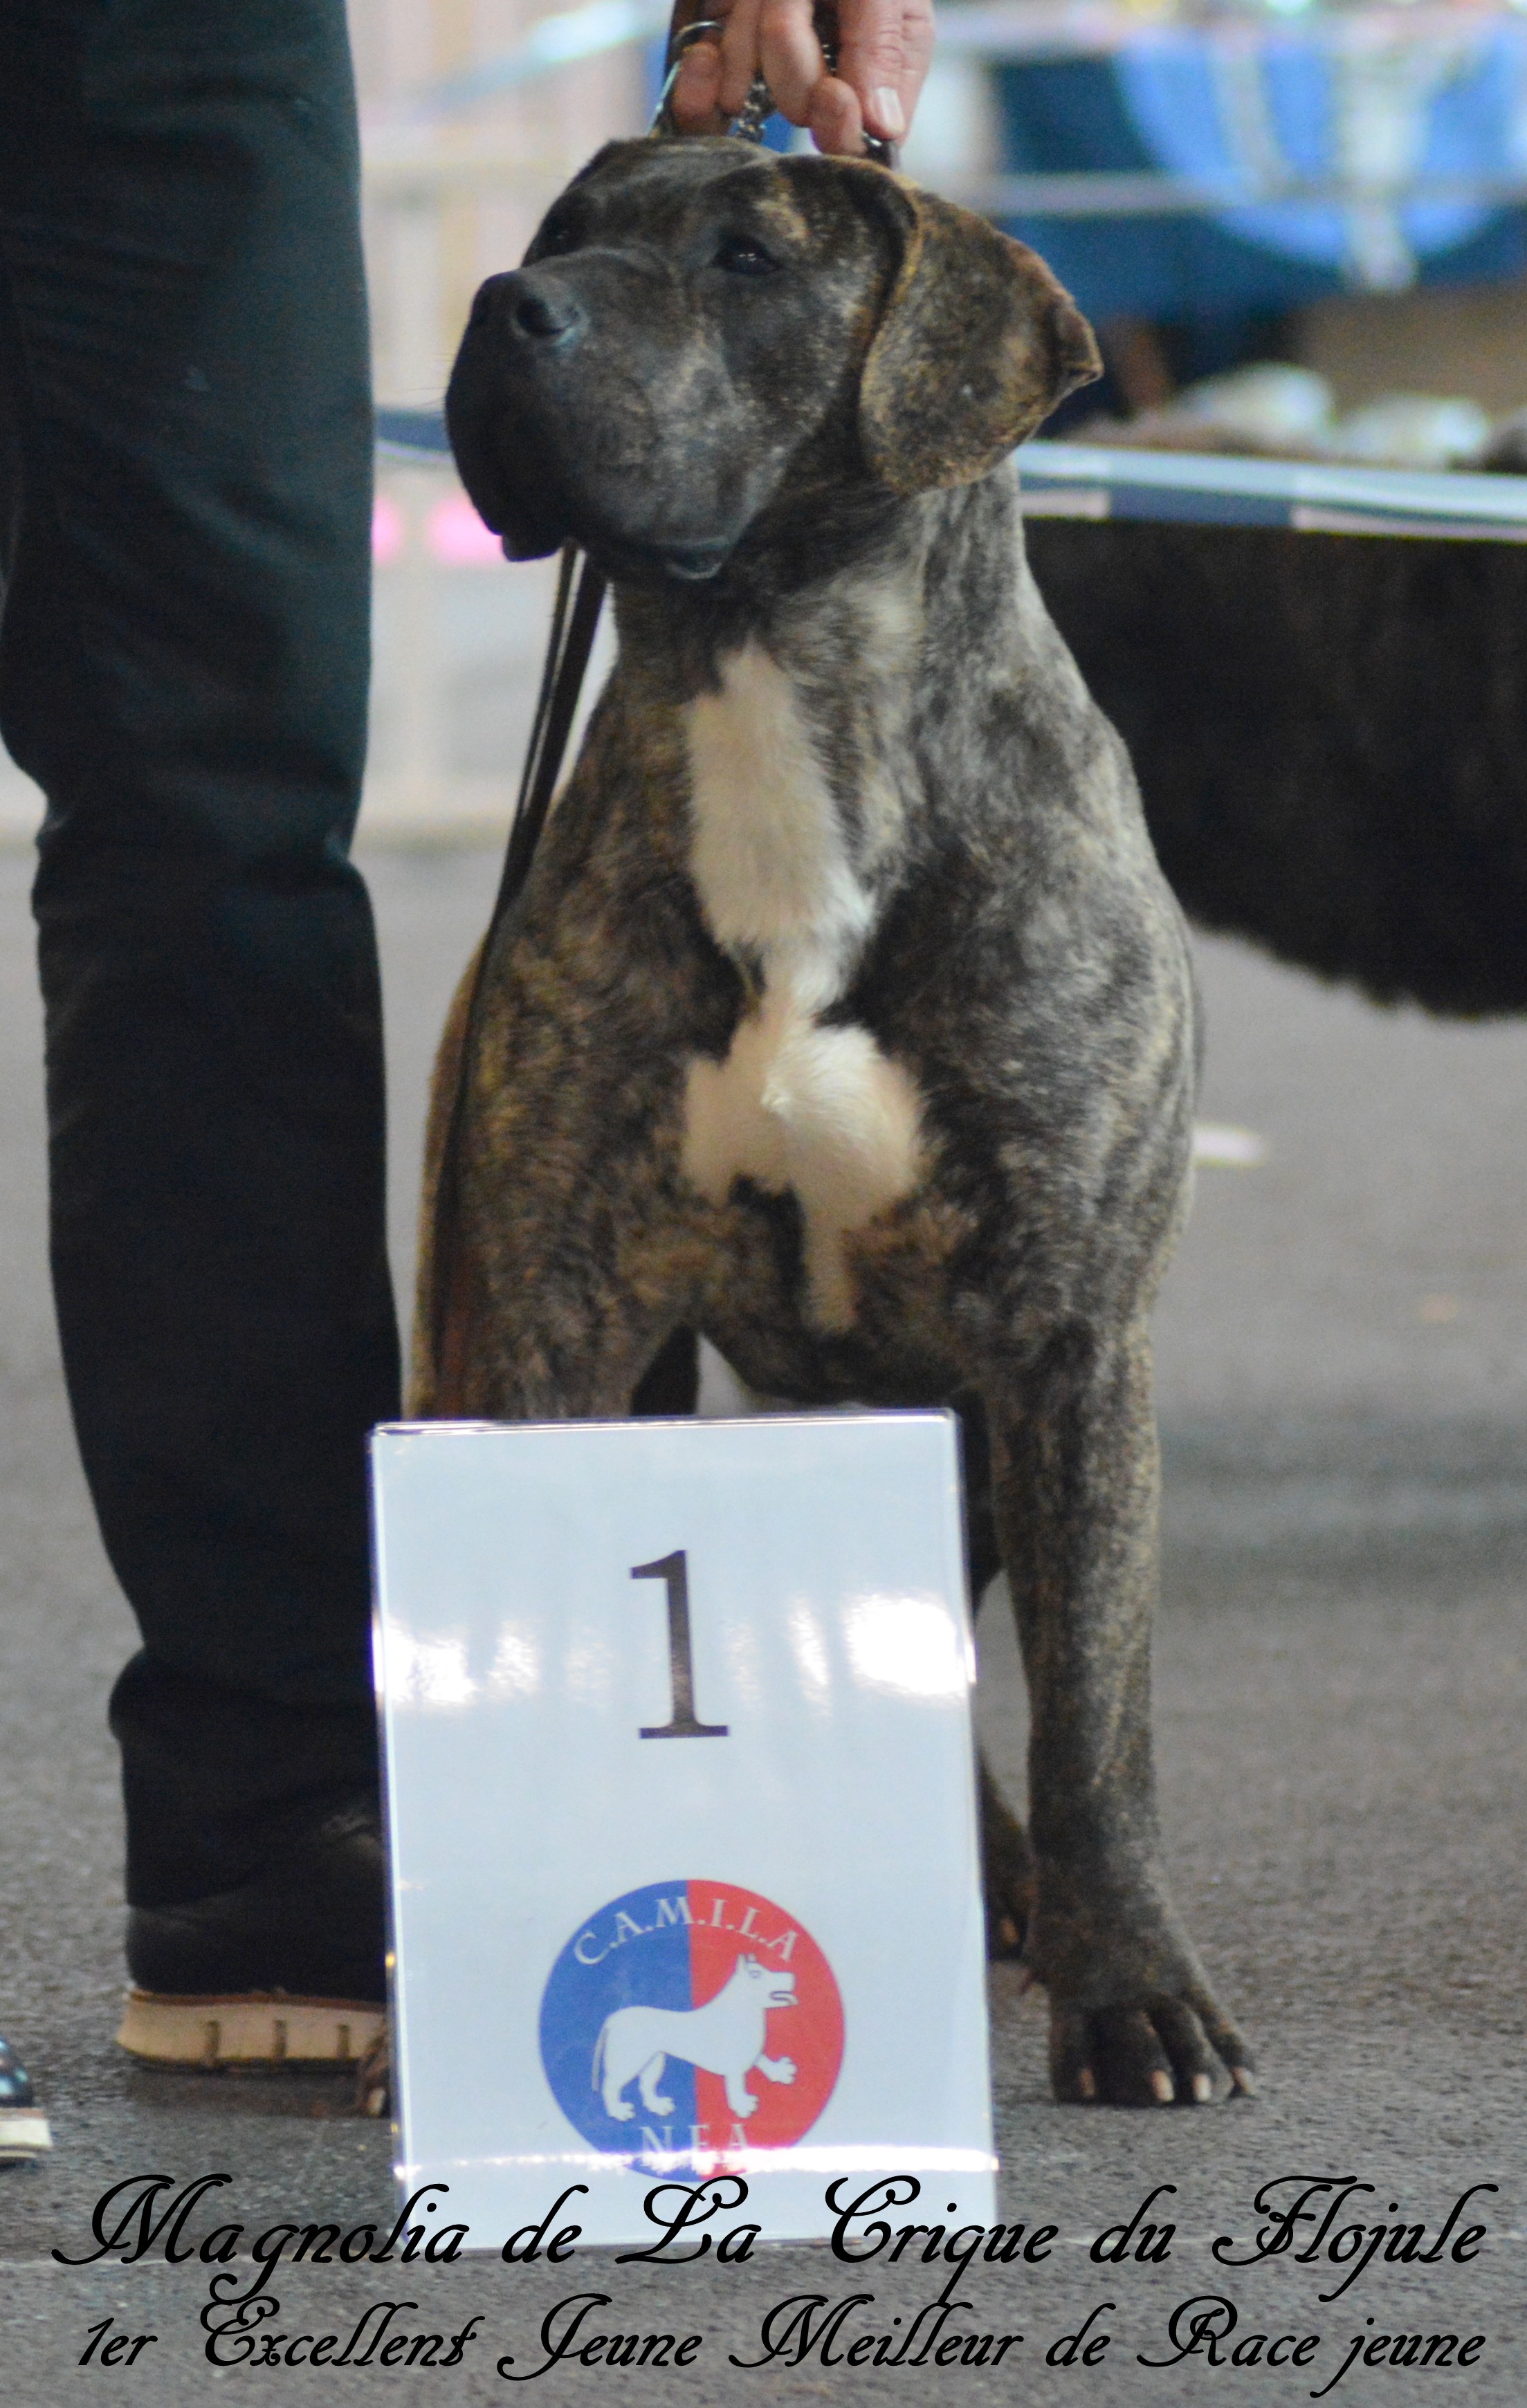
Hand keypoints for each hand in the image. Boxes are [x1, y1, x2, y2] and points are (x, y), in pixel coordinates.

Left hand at [668, 0, 935, 158]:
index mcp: (880, 63)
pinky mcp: (721, 62)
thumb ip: (882, 43)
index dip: (842, 127)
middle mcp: (825, 74)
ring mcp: (768, 70)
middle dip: (790, 51)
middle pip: (799, 108)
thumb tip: (885, 126)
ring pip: (748, 92)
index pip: (861, 133)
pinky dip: (702, 75)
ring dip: (747, 33)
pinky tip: (705, 57)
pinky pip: (704, 98)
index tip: (834, 96)